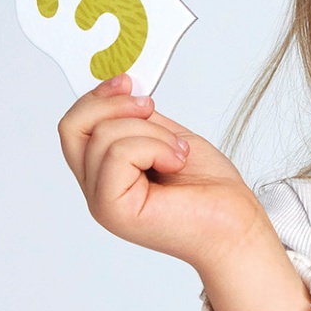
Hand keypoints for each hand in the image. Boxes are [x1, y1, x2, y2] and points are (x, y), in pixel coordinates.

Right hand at [57, 75, 263, 272]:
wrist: (237, 227)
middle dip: (114, 105)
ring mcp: (101, 202)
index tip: (128, 82)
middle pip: (73, 128)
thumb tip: (121, 89)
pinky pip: (118, 153)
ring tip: (177, 153)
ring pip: (103, 136)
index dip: (97, 97)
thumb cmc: (211, 192)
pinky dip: (154, 147)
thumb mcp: (167, 138)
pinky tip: (175, 163)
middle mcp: (97, 189)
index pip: (75, 127)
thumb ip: (137, 120)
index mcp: (105, 174)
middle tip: (151, 107)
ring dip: (151, 133)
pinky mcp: (113, 209)